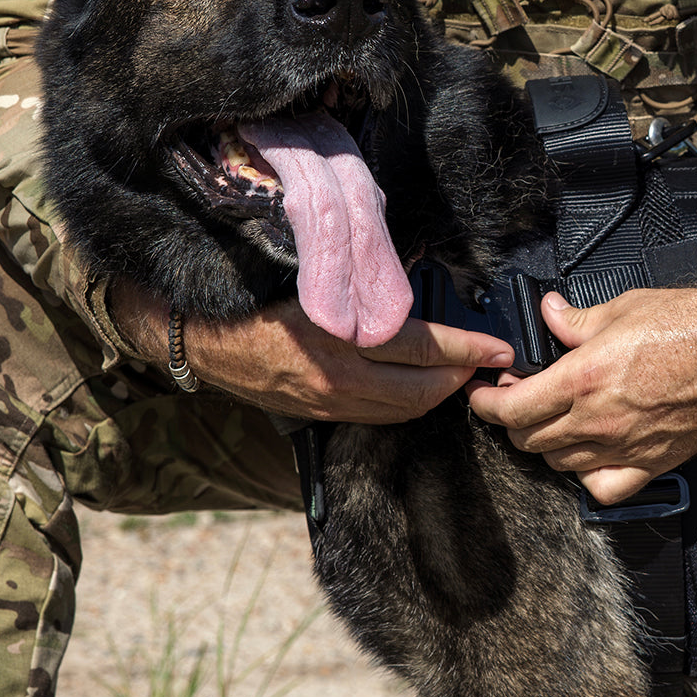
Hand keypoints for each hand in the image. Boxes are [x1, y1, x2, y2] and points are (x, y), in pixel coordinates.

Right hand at [111, 280, 514, 423]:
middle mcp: (336, 377)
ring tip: (463, 375)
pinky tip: (420, 390)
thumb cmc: (253, 294)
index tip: (499, 347)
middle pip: (421, 388)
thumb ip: (361, 287)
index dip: (467, 348)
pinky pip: (377, 416)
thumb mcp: (310, 279)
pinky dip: (407, 405)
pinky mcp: (318, 414)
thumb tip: (414, 284)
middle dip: (463, 377)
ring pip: (403, 410)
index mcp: (337, 337)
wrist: (197, 335)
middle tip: (491, 363)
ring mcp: (327, 402)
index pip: (420, 346)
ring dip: (438, 395)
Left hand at [466, 248, 696, 504]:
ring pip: (560, 465)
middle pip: (529, 440)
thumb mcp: (622, 307)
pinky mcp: (653, 463)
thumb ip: (575, 319)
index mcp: (582, 378)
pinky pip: (604, 488)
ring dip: (547, 445)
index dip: (485, 403)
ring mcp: (624, 447)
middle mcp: (597, 420)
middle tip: (519, 397)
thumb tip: (550, 313)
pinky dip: (588, 477)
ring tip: (553, 421)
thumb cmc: (690, 323)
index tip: (482, 393)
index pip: (510, 408)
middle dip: (513, 420)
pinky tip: (590, 456)